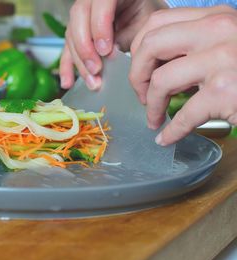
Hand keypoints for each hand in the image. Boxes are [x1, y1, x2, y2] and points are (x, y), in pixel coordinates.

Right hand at [60, 0, 167, 89]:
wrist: (143, 18)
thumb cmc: (146, 18)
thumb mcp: (144, 23)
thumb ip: (127, 35)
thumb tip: (109, 55)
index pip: (100, 2)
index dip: (99, 26)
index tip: (105, 50)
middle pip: (79, 17)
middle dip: (85, 47)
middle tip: (96, 69)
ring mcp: (82, 16)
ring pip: (71, 34)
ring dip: (79, 61)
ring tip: (92, 81)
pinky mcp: (76, 33)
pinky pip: (66, 49)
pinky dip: (67, 67)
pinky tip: (68, 82)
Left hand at [129, 5, 236, 145]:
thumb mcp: (227, 42)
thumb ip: (195, 44)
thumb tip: (152, 64)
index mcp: (215, 17)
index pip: (156, 22)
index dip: (138, 47)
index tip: (139, 67)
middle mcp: (217, 32)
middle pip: (150, 45)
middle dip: (136, 74)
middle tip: (141, 93)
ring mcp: (222, 61)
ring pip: (161, 81)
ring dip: (151, 105)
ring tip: (153, 117)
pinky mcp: (226, 92)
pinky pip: (184, 116)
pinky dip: (171, 131)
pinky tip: (166, 138)